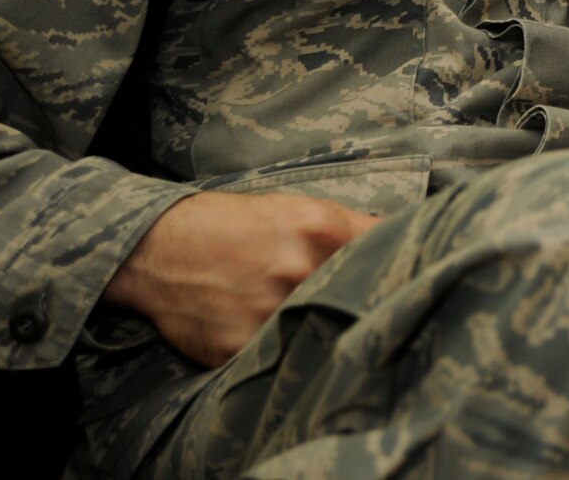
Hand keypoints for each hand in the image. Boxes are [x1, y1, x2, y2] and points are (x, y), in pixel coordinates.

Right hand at [104, 190, 379, 367]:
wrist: (160, 247)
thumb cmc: (237, 224)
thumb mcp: (302, 209)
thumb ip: (356, 228)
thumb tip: (408, 241)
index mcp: (320, 231)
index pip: (383, 261)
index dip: (394, 277)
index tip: (400, 288)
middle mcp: (296, 271)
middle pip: (353, 303)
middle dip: (355, 307)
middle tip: (348, 311)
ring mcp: (265, 311)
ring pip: (318, 335)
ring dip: (318, 333)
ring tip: (306, 323)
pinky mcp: (236, 347)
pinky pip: (276, 358)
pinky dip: (279, 352)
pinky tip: (269, 336)